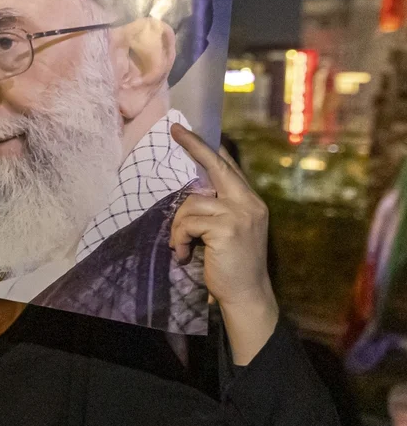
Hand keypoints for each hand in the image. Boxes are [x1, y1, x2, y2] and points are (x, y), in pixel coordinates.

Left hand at [168, 124, 280, 363]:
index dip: (209, 148)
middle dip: (194, 146)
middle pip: (217, 167)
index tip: (188, 131)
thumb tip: (192, 190)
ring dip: (178, 227)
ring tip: (181, 246)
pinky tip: (185, 255)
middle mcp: (249, 204)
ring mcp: (239, 215)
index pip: (229, 167)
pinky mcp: (226, 229)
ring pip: (191, 204)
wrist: (246, 295)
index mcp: (250, 202)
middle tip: (174, 130)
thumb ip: (218, 208)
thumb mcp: (228, 230)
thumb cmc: (232, 264)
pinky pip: (187, 223)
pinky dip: (179, 239)